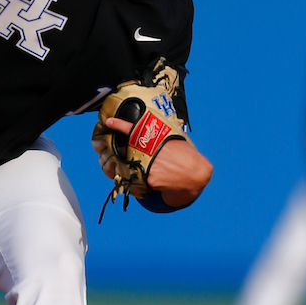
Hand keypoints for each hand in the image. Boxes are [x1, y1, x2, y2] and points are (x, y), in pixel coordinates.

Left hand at [98, 115, 212, 207]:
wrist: (196, 175)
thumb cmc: (187, 157)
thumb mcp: (174, 141)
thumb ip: (159, 139)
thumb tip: (148, 137)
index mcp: (156, 138)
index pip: (133, 129)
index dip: (119, 125)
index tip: (109, 122)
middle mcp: (150, 151)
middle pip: (127, 151)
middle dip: (124, 153)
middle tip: (126, 153)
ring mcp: (147, 165)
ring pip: (131, 168)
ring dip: (135, 170)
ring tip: (152, 170)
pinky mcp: (149, 180)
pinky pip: (139, 181)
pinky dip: (145, 182)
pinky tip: (158, 181)